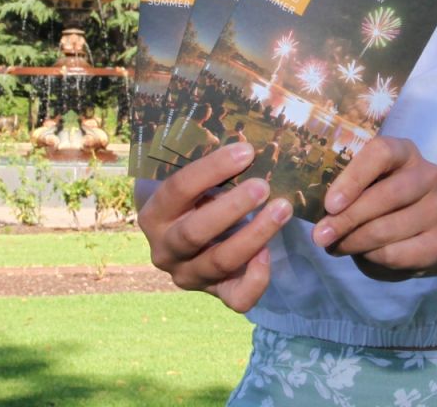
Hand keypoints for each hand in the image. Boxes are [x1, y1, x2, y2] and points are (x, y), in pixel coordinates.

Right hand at [137, 142, 292, 312]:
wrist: (186, 235)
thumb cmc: (195, 197)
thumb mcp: (191, 178)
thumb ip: (207, 162)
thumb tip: (242, 139)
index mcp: (155, 214)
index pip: (178, 189)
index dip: (212, 170)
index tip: (246, 152)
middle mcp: (165, 250)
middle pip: (195, 232)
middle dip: (232, 208)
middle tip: (263, 187)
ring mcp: (189, 275)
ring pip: (220, 262)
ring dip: (254, 235)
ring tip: (282, 209)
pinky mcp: (216, 294)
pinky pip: (237, 298)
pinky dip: (256, 279)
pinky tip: (269, 253)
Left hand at [311, 136, 436, 280]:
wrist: (417, 229)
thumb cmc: (376, 199)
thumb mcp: (362, 185)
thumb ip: (344, 190)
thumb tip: (320, 211)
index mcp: (404, 152)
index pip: (382, 153)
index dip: (354, 178)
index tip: (329, 204)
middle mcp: (427, 176)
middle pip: (388, 194)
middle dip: (348, 218)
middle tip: (320, 235)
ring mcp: (436, 210)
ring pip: (388, 228)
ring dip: (354, 241)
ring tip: (334, 245)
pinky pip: (396, 254)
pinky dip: (371, 257)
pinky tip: (362, 253)